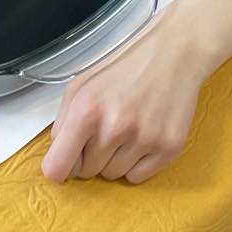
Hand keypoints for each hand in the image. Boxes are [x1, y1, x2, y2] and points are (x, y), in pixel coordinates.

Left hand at [43, 0, 216, 184]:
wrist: (174, 54)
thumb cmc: (124, 67)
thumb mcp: (81, 84)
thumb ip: (63, 121)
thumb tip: (58, 155)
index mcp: (86, 111)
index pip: (57, 168)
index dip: (60, 167)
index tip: (66, 162)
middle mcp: (114, 128)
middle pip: (87, 172)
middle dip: (90, 155)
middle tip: (106, 128)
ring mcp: (144, 140)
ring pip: (113, 175)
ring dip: (114, 159)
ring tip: (127, 128)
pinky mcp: (169, 148)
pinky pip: (138, 177)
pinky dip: (137, 163)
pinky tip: (143, 136)